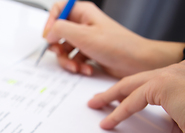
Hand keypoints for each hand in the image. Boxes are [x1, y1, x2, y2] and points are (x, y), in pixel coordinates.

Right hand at [43, 1, 183, 77]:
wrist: (136, 62)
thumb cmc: (118, 46)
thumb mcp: (83, 35)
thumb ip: (61, 29)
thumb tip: (48, 33)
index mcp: (83, 13)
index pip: (58, 10)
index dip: (50, 23)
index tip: (50, 36)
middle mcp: (84, 25)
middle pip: (58, 33)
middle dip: (58, 47)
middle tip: (62, 53)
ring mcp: (86, 39)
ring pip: (65, 49)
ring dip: (68, 61)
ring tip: (77, 67)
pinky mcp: (89, 53)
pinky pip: (75, 59)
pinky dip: (78, 66)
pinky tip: (87, 69)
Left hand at [88, 60, 184, 132]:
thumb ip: (175, 110)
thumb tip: (162, 117)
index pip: (152, 80)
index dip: (132, 90)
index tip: (117, 99)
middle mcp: (181, 69)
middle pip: (138, 79)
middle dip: (115, 90)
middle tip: (98, 99)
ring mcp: (174, 74)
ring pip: (132, 86)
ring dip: (111, 98)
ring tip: (96, 106)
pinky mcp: (165, 84)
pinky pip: (133, 99)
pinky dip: (118, 111)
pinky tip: (109, 121)